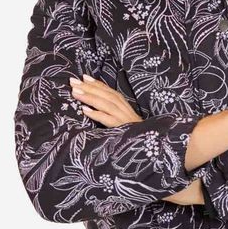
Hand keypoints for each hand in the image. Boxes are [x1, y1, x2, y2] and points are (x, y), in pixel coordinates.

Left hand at [69, 74, 205, 207]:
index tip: (84, 77)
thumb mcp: (126, 124)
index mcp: (126, 108)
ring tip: (76, 92)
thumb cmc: (136, 139)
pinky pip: (109, 120)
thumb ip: (115, 116)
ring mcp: (125, 120)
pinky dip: (97, 113)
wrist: (155, 152)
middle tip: (73, 81)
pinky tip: (85, 110)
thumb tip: (96, 110)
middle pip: (107, 95)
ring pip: (106, 104)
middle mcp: (126, 111)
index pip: (111, 92)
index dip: (98, 84)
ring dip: (90, 97)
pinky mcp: (123, 130)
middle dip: (89, 87)